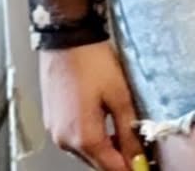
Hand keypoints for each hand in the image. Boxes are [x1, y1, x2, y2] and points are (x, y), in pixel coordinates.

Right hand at [39, 41, 152, 170]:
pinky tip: (102, 121)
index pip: (112, 168)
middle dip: (118, 159)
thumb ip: (128, 130)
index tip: (144, 165)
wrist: (66, 37)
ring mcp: (55, 131)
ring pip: (85, 152)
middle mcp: (65, 140)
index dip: (131, 168)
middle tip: (137, 148)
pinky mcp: (51, 121)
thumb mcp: (119, 95)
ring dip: (103, 148)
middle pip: (97, 163)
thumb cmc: (92, 61)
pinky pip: (73, 139)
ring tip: (121, 130)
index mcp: (84, 137)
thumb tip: (138, 156)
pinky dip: (89, 137)